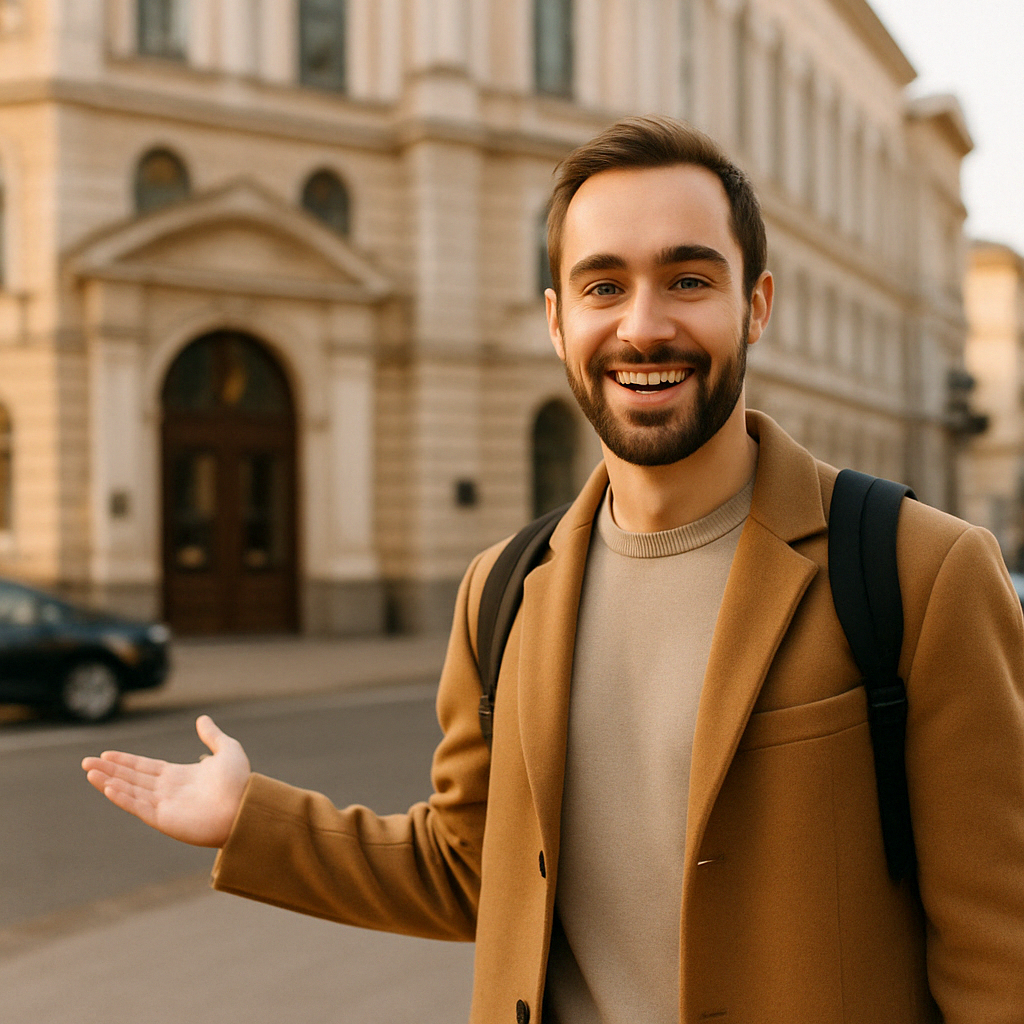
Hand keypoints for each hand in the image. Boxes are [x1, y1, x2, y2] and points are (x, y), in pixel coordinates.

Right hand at [82, 715, 250, 847]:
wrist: (247, 807)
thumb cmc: (240, 782)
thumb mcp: (228, 750)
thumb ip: (213, 735)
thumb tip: (201, 718)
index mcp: (179, 776)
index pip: (145, 767)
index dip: (125, 761)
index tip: (105, 754)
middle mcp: (168, 791)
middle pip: (132, 778)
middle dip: (109, 770)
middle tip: (86, 762)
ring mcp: (165, 806)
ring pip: (130, 791)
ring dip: (109, 782)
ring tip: (90, 772)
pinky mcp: (165, 820)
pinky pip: (139, 807)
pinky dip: (123, 797)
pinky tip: (109, 787)